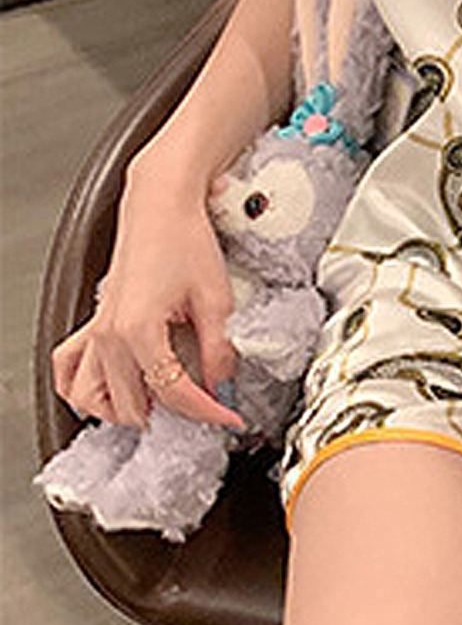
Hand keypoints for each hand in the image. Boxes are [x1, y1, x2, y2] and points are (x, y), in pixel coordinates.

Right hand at [50, 162, 244, 432]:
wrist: (161, 207)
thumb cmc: (184, 240)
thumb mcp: (216, 298)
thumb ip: (218, 348)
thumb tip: (222, 383)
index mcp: (139, 331)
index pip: (175, 393)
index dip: (208, 411)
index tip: (229, 416)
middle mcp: (109, 336)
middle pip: (135, 404)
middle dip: (175, 414)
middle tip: (207, 408)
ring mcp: (96, 332)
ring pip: (92, 397)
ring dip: (126, 409)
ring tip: (162, 405)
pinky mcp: (93, 324)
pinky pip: (69, 371)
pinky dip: (87, 390)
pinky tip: (114, 391)